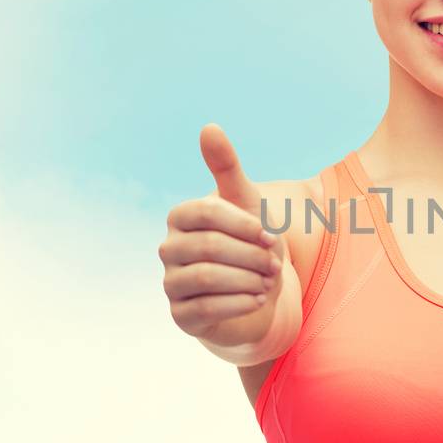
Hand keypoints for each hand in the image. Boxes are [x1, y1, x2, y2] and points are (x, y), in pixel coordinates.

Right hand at [158, 123, 290, 351]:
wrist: (256, 296)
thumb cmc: (250, 245)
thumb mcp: (246, 204)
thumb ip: (227, 167)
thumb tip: (209, 127)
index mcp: (181, 217)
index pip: (206, 213)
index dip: (243, 225)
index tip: (270, 236)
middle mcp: (168, 249)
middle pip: (209, 247)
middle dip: (250, 257)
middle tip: (274, 265)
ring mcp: (171, 283)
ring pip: (207, 278)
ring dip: (247, 280)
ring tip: (267, 282)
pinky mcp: (181, 316)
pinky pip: (207, 308)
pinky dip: (240, 303)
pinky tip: (258, 299)